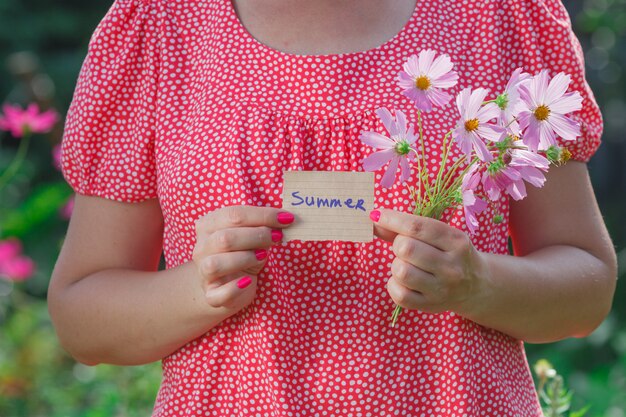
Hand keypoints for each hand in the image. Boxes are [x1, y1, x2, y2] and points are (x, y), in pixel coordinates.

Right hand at [192, 205, 294, 310]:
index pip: (233, 215)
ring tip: (263, 256)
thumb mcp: (250, 236)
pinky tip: (248, 281)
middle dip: (257, 236)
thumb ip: (261, 226)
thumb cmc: (241, 254)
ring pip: (217, 264)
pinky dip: (235, 288)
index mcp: (208, 225)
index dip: (263, 215)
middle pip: (225, 238)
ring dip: (245, 258)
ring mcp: (203, 272)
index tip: (286, 219)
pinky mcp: (211, 295)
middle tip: (277, 237)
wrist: (225, 285)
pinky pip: (220, 294)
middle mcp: (202, 248)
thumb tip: (284, 219)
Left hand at [371, 208, 488, 314]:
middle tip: (405, 248)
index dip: (391, 219)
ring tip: (407, 265)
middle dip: (398, 244)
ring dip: (396, 265)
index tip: (376, 215)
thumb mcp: (438, 235)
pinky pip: (399, 295)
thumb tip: (374, 219)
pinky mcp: (431, 305)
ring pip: (401, 271)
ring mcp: (442, 289)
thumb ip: (406, 227)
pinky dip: (394, 285)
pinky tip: (404, 281)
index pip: (417, 227)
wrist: (476, 285)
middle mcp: (452, 266)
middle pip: (406, 248)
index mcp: (456, 241)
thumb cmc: (449, 253)